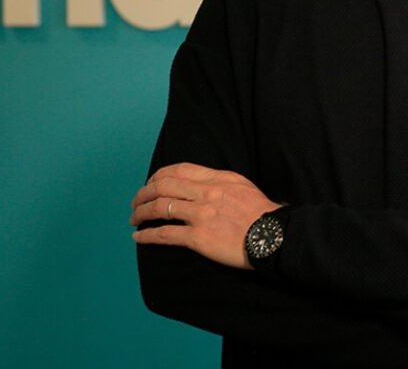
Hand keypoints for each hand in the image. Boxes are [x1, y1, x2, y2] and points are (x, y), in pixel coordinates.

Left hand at [130, 162, 280, 268]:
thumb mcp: (243, 186)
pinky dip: (147, 235)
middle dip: (144, 193)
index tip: (151, 183)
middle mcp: (206, 193)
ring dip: (141, 212)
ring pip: (161, 207)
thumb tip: (202, 185)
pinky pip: (165, 234)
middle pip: (164, 186)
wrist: (273, 236)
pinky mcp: (198, 238)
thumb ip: (220, 183)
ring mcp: (201, 215)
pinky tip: (139, 237)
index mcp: (217, 179)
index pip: (180, 170)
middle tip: (136, 201)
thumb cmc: (263, 214)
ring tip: (134, 218)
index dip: (159, 176)